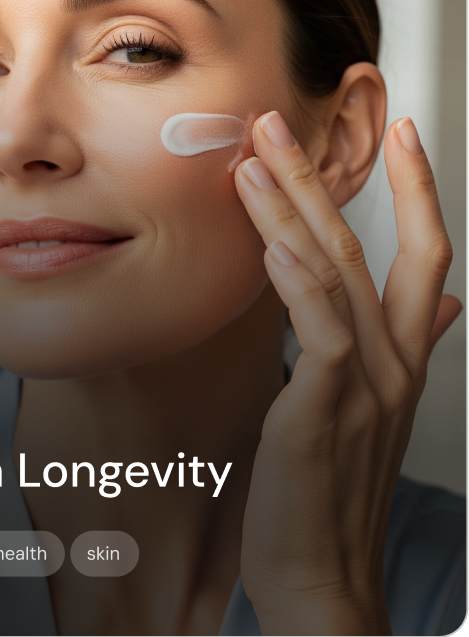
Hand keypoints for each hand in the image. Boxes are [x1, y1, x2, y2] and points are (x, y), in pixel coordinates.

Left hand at [234, 112, 460, 635]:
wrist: (323, 576)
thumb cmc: (336, 486)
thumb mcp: (380, 408)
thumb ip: (412, 347)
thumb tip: (448, 306)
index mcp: (406, 354)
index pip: (428, 254)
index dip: (421, 189)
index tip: (403, 131)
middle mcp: (394, 360)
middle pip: (364, 245)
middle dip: (319, 177)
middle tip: (277, 124)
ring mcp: (366, 383)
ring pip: (334, 274)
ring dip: (290, 211)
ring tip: (251, 160)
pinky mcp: (326, 409)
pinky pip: (320, 330)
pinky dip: (298, 282)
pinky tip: (272, 242)